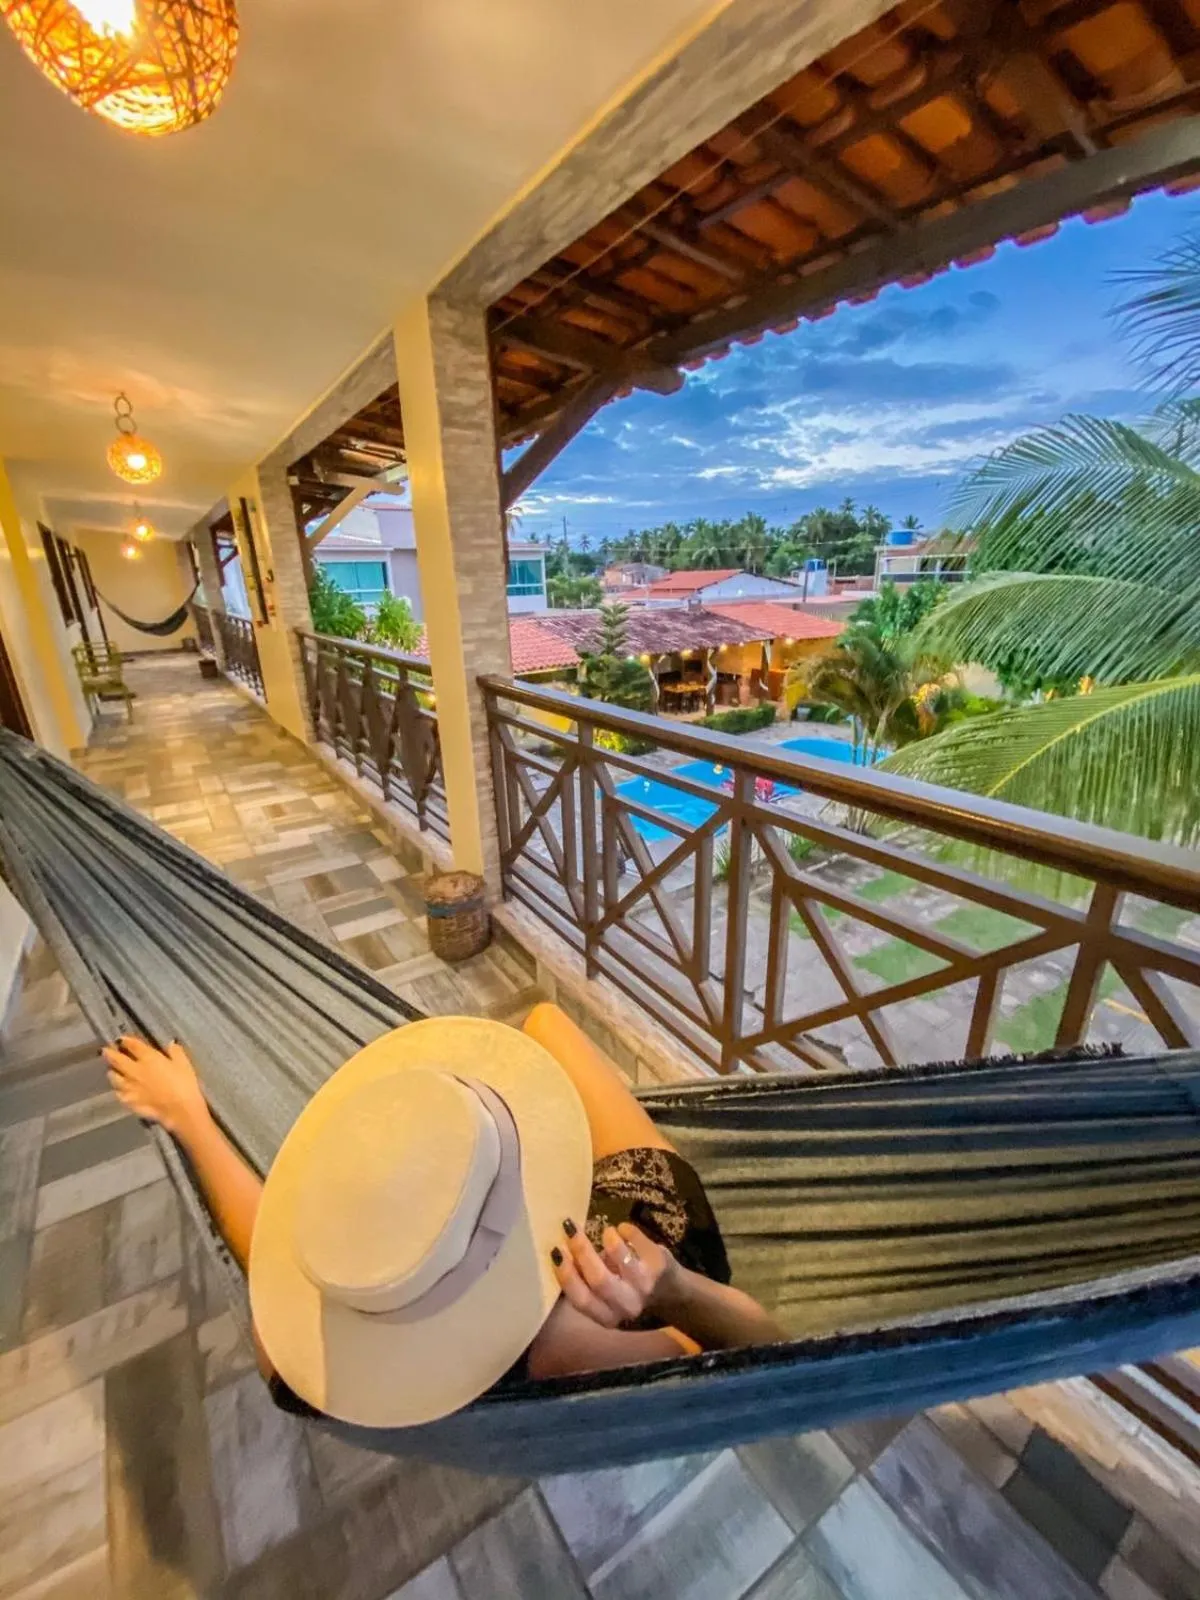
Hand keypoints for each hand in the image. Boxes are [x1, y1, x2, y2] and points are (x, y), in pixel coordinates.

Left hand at [101, 1036, 209, 1137]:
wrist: (179, 1109)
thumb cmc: (184, 1084)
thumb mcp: (184, 1064)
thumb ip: (175, 1052)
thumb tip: (170, 1043)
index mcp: (149, 1058)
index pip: (132, 1045)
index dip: (125, 1041)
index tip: (121, 1039)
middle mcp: (134, 1070)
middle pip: (117, 1060)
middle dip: (110, 1053)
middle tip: (105, 1050)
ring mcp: (129, 1086)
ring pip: (114, 1076)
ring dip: (112, 1071)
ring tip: (111, 1070)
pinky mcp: (128, 1101)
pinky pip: (118, 1093)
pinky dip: (117, 1089)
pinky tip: (119, 1089)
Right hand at [551, 1219, 677, 1328]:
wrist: (671, 1291)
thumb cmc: (626, 1288)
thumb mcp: (604, 1294)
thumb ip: (584, 1279)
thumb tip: (559, 1252)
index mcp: (606, 1315)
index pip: (581, 1299)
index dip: (566, 1275)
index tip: (555, 1250)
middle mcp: (626, 1306)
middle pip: (600, 1280)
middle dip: (582, 1251)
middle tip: (571, 1228)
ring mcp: (646, 1287)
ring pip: (622, 1262)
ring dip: (610, 1243)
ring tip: (606, 1231)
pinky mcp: (661, 1267)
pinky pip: (641, 1244)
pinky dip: (628, 1232)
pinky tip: (622, 1228)